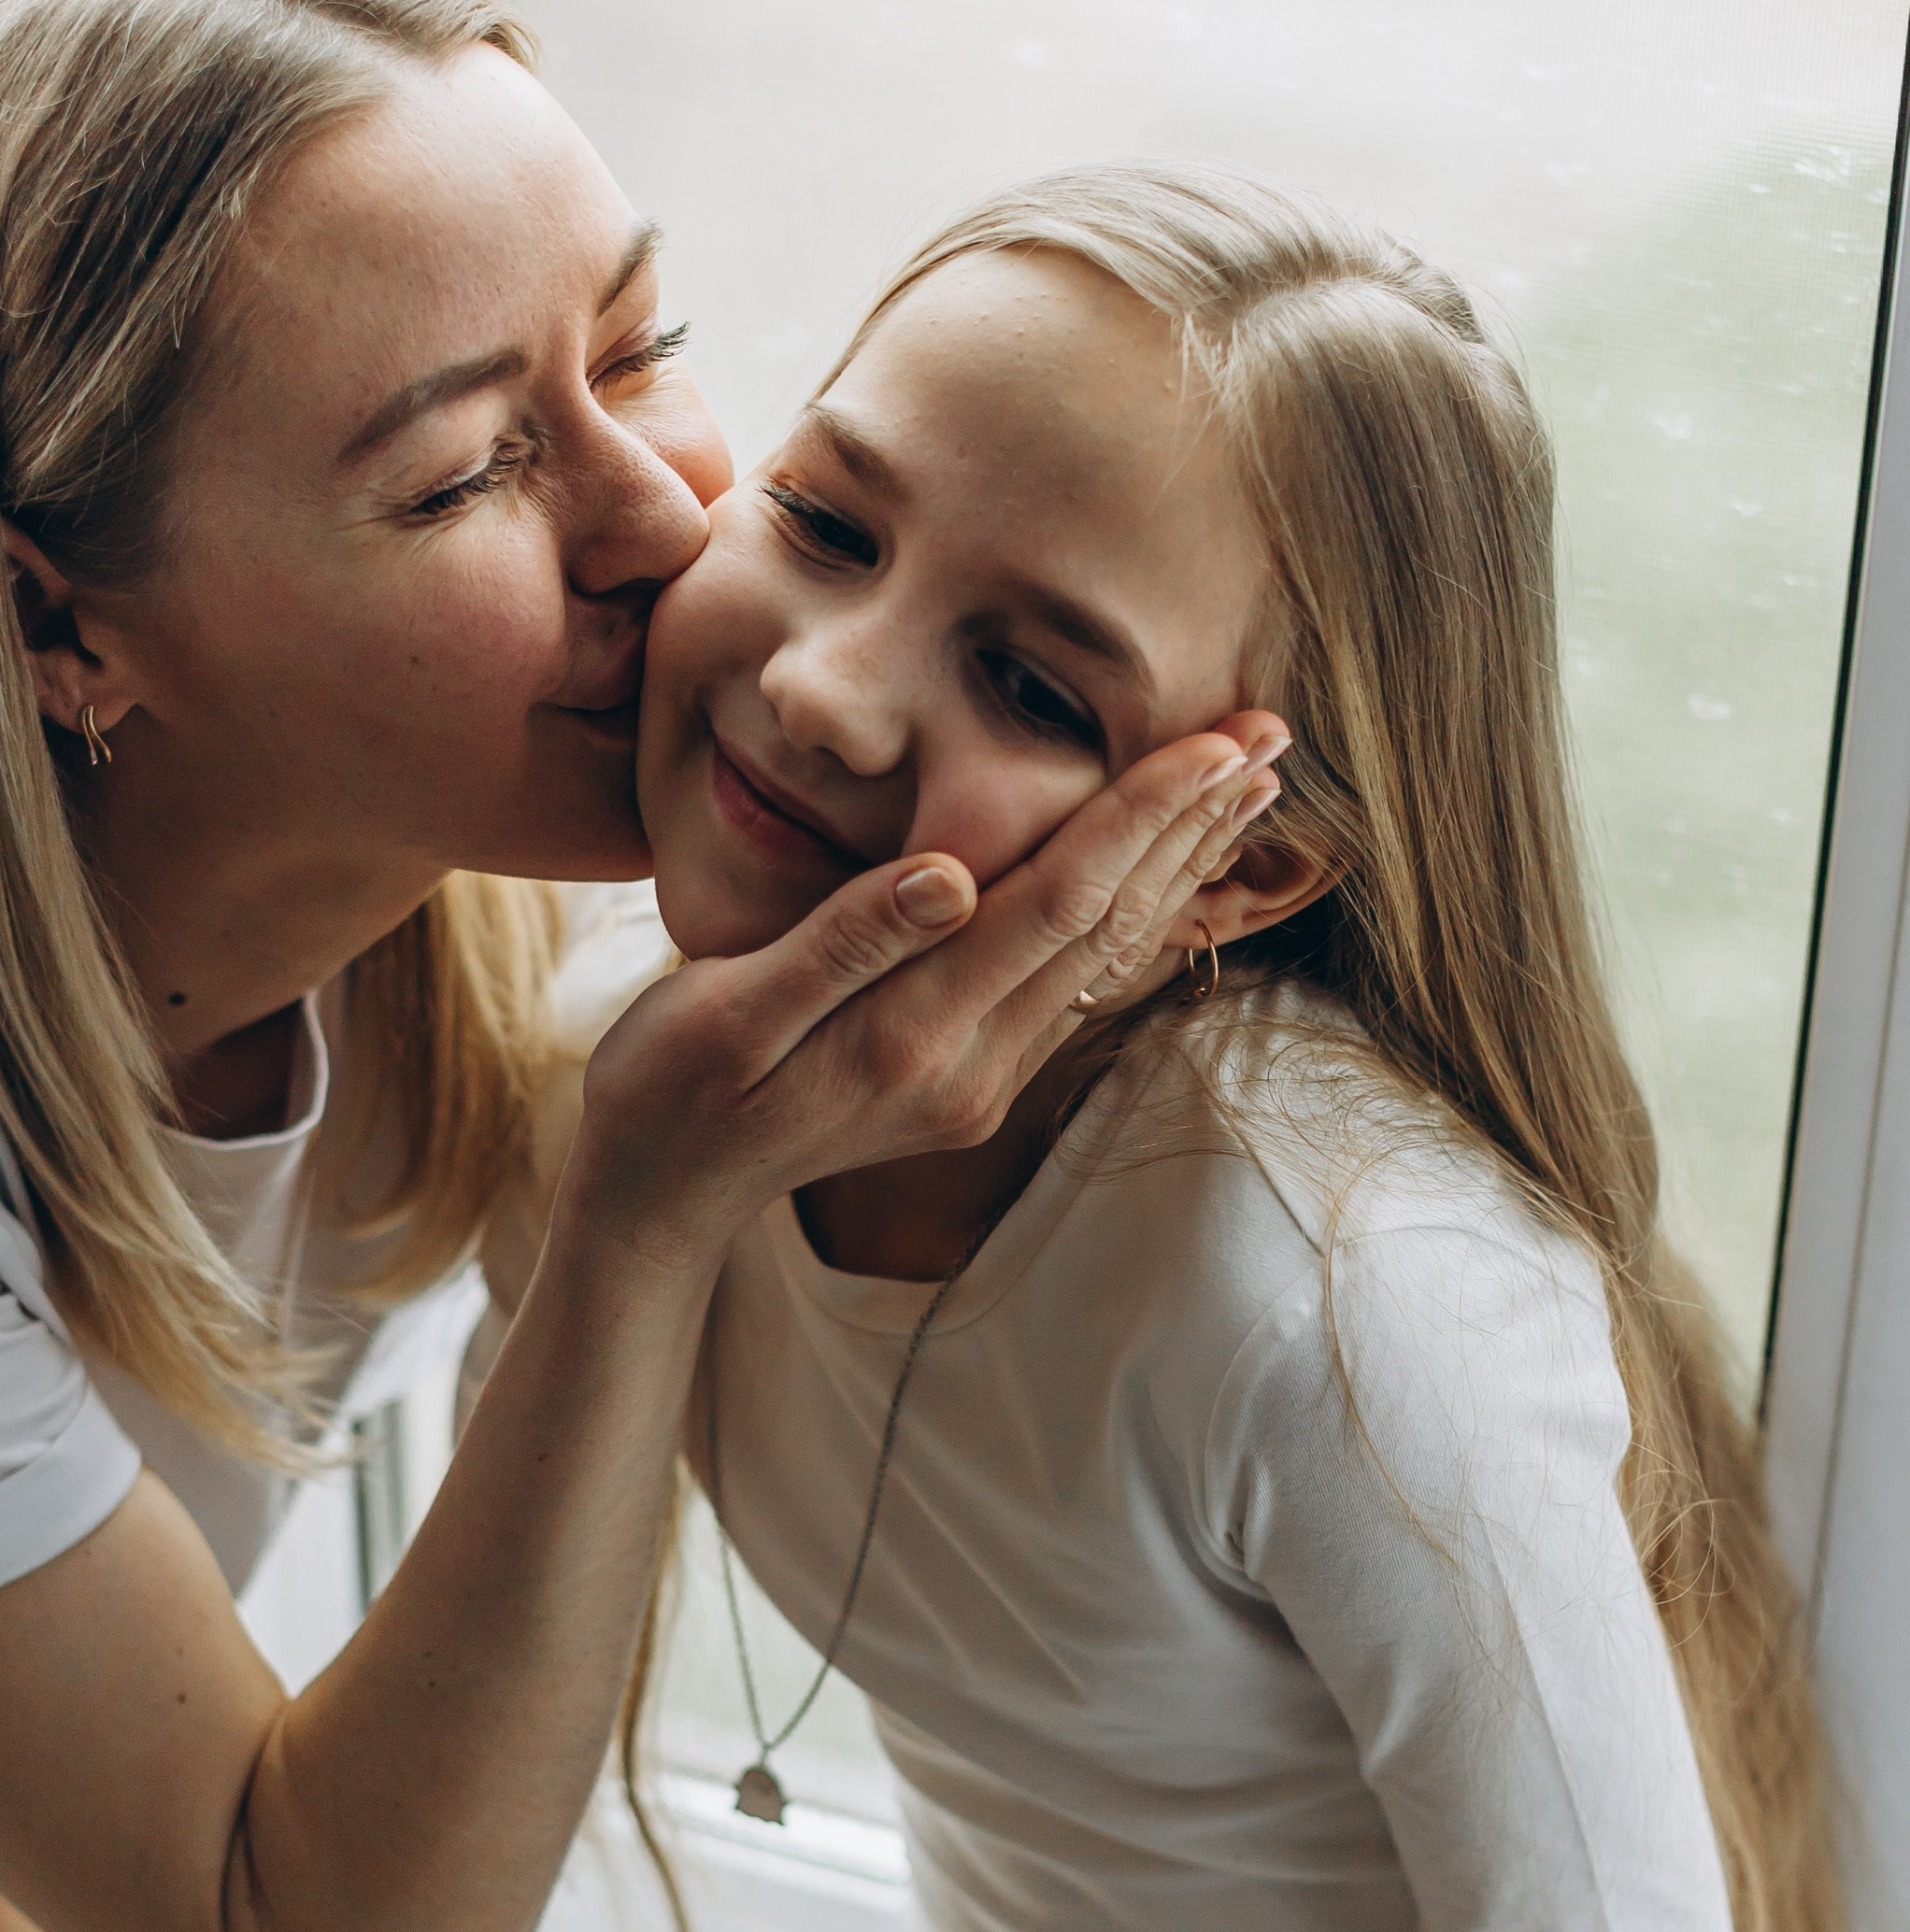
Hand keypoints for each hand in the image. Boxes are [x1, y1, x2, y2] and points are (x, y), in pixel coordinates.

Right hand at [567, 714, 1287, 1271]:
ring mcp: (978, 1082)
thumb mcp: (724, 1007)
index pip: (1056, 902)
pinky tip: (1164, 869)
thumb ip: (842, 940)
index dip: (1141, 814)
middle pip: (1106, 927)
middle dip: (1192, 825)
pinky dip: (1134, 916)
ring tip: (1247, 787)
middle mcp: (968, 1065)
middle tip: (1275, 732)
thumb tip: (948, 875)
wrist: (657, 1199)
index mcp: (910, 1031)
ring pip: (1104, 959)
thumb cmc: (666, 1085)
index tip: (1219, 740)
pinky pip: (1076, 989)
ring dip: (1180, 867)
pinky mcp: (971, 1085)